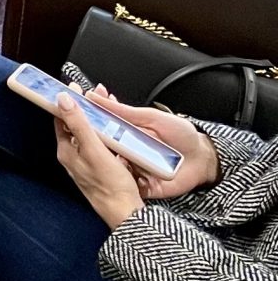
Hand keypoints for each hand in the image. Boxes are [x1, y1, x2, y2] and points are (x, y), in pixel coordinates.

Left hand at [54, 94, 146, 228]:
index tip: (74, 88)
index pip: (61, 119)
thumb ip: (78, 124)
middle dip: (83, 108)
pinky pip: (100, 145)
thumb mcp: (94, 149)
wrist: (126, 212)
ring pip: (88, 134)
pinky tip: (115, 131)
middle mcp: (73, 157)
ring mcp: (87, 163)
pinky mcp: (101, 168)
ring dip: (95, 120)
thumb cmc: (110, 186)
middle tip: (92, 95)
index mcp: (66, 151)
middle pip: (75, 125)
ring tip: (104, 108)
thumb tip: (62, 100)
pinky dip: (106, 133)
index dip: (67, 102)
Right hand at [89, 85, 221, 199]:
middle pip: (99, 146)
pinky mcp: (140, 184)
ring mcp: (132, 167)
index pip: (99, 124)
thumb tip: (98, 97)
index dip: (86, 118)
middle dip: (91, 139)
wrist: (204, 160)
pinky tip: (126, 168)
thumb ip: (125, 111)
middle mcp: (125, 149)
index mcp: (125, 130)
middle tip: (86, 133)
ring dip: (107, 159)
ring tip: (110, 151)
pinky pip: (126, 183)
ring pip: (109, 165)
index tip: (76, 110)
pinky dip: (124, 177)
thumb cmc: (182, 136)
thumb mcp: (153, 117)